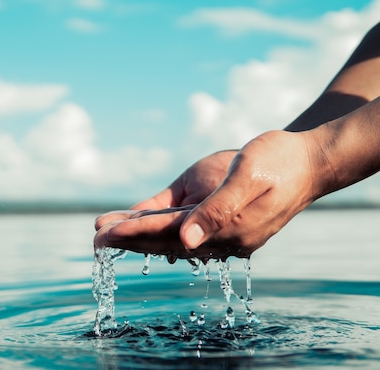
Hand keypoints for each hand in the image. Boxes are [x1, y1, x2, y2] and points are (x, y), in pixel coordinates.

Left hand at [95, 130, 319, 259]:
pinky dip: (156, 224)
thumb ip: (218, 210)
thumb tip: (187, 243)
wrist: (307, 160)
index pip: (171, 234)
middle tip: (94, 239)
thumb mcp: (248, 177)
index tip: (105, 234)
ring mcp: (221, 232)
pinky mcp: (220, 220)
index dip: (135, 234)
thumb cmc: (279, 161)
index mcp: (227, 229)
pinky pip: (183, 224)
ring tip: (104, 231)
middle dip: (129, 239)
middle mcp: (222, 237)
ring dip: (137, 234)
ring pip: (170, 235)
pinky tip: (134, 221)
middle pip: (165, 240)